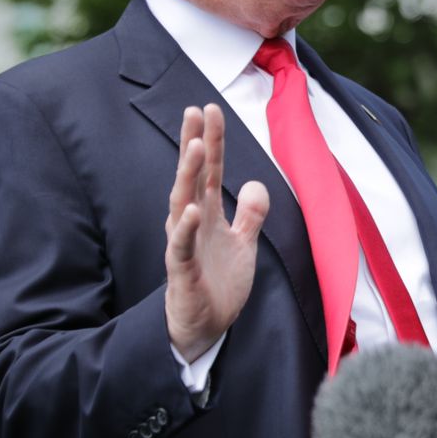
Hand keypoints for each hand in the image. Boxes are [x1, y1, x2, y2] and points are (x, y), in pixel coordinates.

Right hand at [164, 104, 270, 358]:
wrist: (205, 328)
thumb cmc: (218, 284)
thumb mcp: (243, 244)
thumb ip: (250, 215)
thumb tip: (255, 183)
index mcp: (208, 215)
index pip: (209, 171)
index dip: (213, 141)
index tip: (210, 108)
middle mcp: (192, 224)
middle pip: (191, 177)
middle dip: (194, 144)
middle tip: (195, 110)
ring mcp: (183, 246)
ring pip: (182, 203)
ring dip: (188, 175)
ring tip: (195, 146)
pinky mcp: (181, 271)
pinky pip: (181, 246)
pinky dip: (186, 228)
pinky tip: (192, 209)